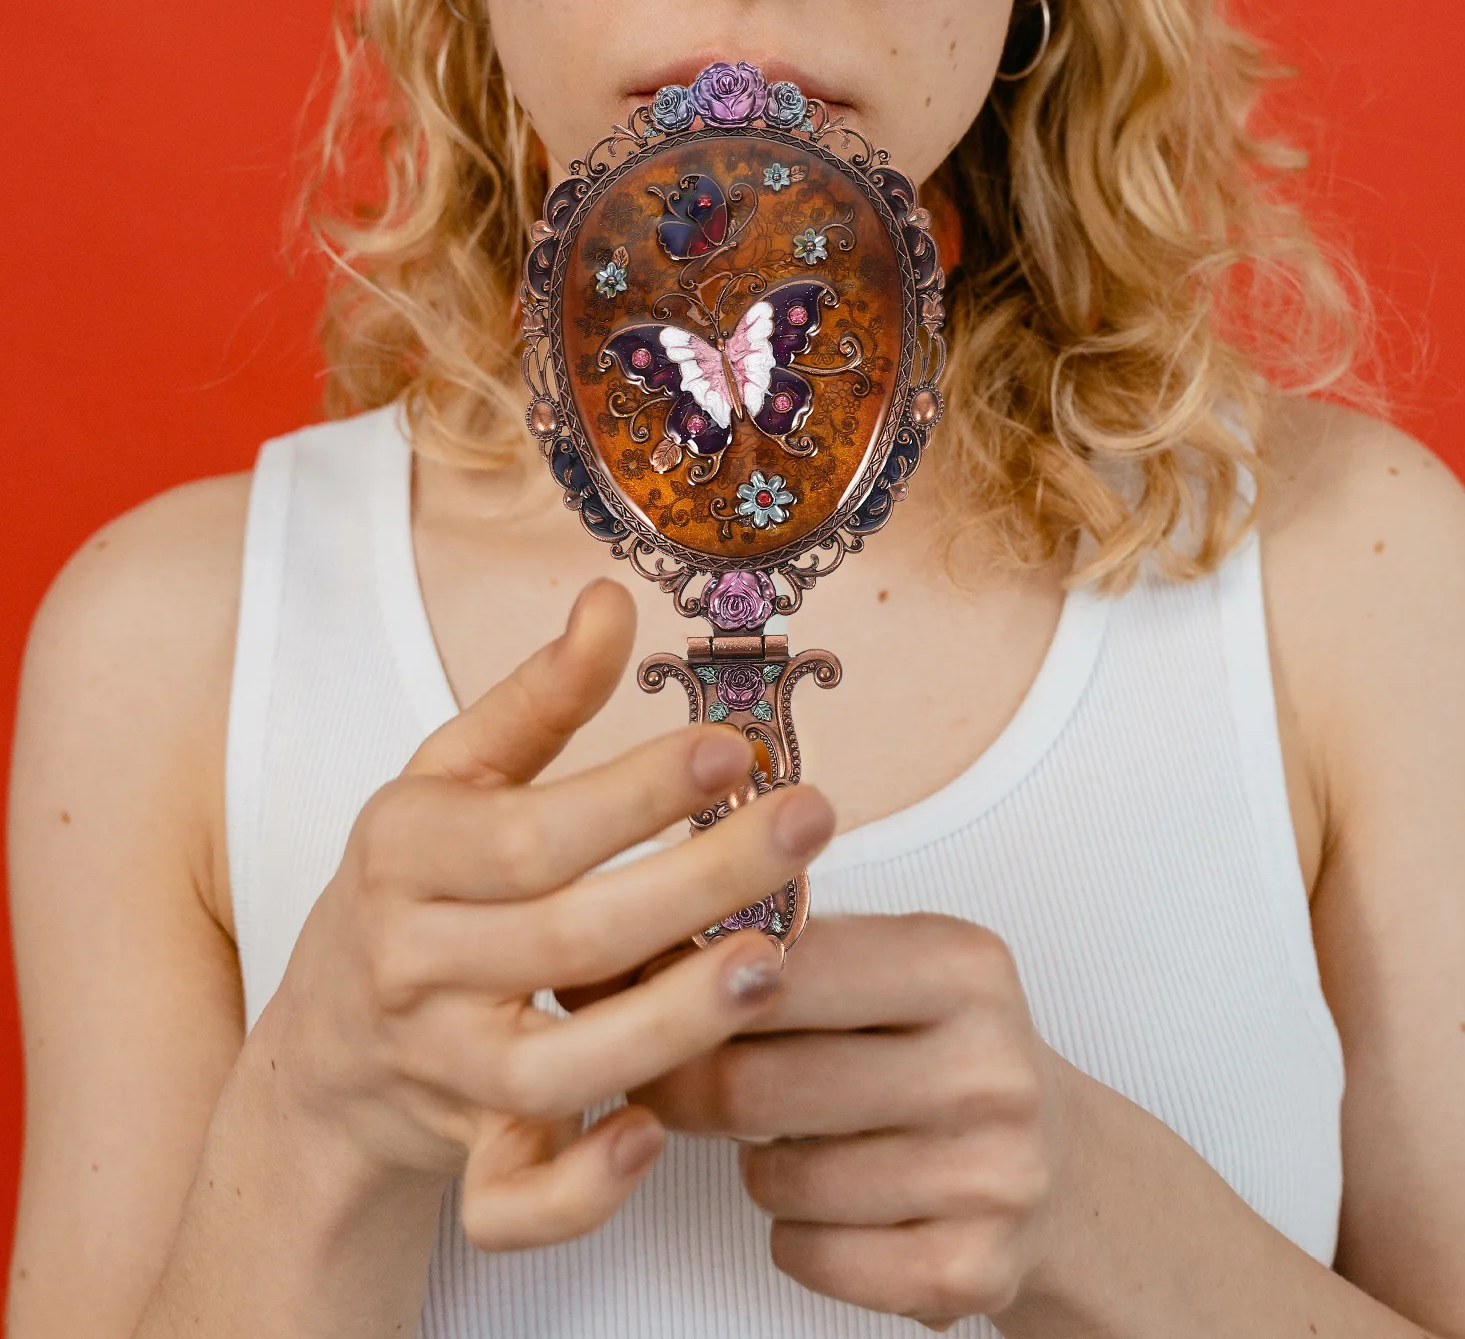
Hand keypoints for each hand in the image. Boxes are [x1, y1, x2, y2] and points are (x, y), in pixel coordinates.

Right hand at [256, 579, 835, 1251]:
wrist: (325, 1042)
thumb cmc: (417, 880)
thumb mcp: (453, 774)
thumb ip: (538, 694)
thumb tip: (610, 597)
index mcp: (408, 854)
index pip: (530, 831)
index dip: (635, 793)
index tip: (734, 747)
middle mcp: (415, 965)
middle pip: (565, 938)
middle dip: (698, 881)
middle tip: (807, 824)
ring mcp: (441, 1070)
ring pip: (554, 1068)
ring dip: (673, 1020)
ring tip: (775, 959)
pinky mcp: (465, 1154)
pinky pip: (510, 1199)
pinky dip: (579, 1185)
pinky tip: (655, 1130)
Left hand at [630, 913, 1068, 1330]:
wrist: (1056, 1160)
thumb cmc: (937, 1046)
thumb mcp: (894, 962)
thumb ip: (794, 947)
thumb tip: (647, 952)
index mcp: (963, 967)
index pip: (782, 972)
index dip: (692, 991)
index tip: (643, 996)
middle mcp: (989, 1068)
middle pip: (760, 1087)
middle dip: (690, 1088)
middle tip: (660, 1081)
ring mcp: (991, 1175)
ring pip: (777, 1181)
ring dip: (756, 1165)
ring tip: (788, 1139)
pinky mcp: (973, 1268)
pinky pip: (811, 1256)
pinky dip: (795, 1235)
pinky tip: (829, 1202)